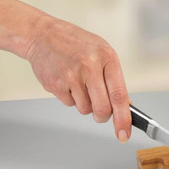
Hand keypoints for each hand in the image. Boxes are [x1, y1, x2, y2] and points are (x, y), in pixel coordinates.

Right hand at [25, 16, 130, 141]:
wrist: (42, 34)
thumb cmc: (76, 44)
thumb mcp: (103, 54)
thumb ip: (115, 79)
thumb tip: (126, 106)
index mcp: (107, 58)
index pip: (119, 96)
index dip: (123, 119)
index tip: (124, 133)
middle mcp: (90, 66)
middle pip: (102, 108)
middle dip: (102, 116)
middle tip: (100, 112)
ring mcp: (71, 76)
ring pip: (85, 109)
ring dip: (85, 104)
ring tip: (80, 85)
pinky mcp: (55, 84)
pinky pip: (69, 104)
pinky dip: (71, 99)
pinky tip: (67, 82)